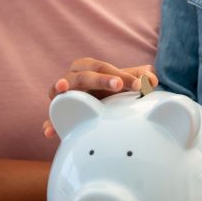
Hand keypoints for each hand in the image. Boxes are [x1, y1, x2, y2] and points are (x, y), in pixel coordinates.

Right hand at [42, 59, 157, 137]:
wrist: (98, 108)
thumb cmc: (112, 92)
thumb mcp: (126, 85)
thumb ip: (140, 79)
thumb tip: (152, 78)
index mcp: (88, 68)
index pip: (102, 67)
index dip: (120, 74)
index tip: (138, 85)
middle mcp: (73, 79)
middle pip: (82, 75)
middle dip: (100, 79)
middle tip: (118, 85)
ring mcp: (63, 97)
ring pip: (59, 91)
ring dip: (61, 90)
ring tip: (62, 88)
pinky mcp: (59, 115)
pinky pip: (52, 119)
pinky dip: (50, 124)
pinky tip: (49, 132)